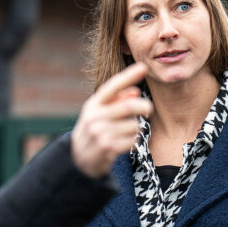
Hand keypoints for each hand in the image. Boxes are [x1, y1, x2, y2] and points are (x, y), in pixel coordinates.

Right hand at [71, 62, 152, 177]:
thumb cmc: (95, 130)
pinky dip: (132, 141)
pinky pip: (132, 140)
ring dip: (135, 128)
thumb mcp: (99, 113)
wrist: (78, 159)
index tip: (143, 67)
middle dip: (144, 106)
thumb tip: (135, 91)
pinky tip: (123, 143)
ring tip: (125, 132)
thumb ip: (116, 101)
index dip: (129, 76)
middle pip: (128, 106)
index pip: (112, 87)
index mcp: (93, 105)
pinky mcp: (107, 148)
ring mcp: (100, 134)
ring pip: (133, 125)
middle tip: (149, 109)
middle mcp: (94, 117)